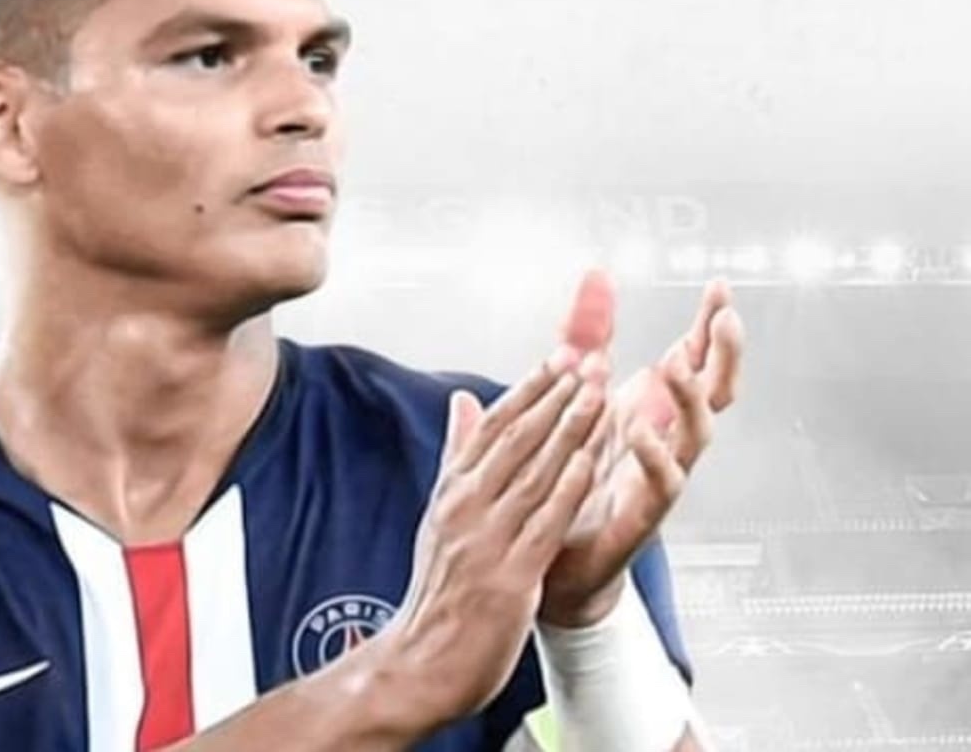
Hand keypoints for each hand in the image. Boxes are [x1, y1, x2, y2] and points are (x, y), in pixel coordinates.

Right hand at [361, 344, 612, 736]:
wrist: (420, 662)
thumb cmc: (437, 597)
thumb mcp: (439, 518)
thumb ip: (456, 459)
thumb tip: (461, 404)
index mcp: (451, 494)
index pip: (492, 428)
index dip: (529, 390)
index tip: (558, 359)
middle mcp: (465, 509)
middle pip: (516, 440)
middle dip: (557, 397)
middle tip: (588, 361)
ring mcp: (486, 540)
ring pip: (536, 472)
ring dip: (570, 430)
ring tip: (599, 395)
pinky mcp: (510, 575)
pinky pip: (546, 521)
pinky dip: (569, 487)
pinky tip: (592, 460)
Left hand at [539, 278, 744, 626]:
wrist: (554, 560)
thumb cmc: (573, 475)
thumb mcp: (575, 391)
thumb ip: (584, 334)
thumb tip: (595, 276)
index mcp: (648, 407)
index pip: (692, 359)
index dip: (709, 326)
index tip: (719, 288)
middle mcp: (662, 438)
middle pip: (713, 392)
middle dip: (723, 354)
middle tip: (725, 319)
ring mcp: (658, 476)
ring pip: (695, 435)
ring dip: (691, 400)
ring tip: (676, 365)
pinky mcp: (641, 513)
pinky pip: (661, 484)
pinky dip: (654, 456)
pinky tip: (639, 431)